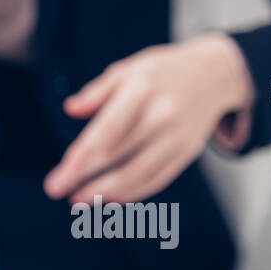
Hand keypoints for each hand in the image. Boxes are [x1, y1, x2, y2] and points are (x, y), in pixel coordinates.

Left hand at [43, 33, 254, 203]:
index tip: (56, 180)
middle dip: (86, 180)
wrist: (214, 73)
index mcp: (140, 91)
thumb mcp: (127, 69)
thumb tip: (70, 109)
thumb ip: (97, 91)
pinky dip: (133, 192)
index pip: (105, 134)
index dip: (79, 161)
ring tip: (80, 200)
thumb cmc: (160, 72)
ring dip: (107, 192)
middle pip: (119, 157)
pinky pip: (158, 179)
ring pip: (140, 175)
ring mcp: (178, 136)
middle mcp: (161, 115)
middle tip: (58, 192)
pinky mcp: (188, 151)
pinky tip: (110, 197)